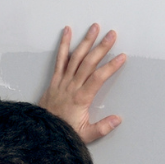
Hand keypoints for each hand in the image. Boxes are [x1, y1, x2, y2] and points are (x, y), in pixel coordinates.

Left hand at [40, 24, 126, 143]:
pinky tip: (67, 31)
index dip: (110, 66)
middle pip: (88, 62)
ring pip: (75, 57)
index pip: (98, 78)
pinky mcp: (55, 79)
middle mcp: (71, 86)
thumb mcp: (86, 135)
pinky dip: (64, 45)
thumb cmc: (64, 133)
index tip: (122, 57)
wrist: (42, 132)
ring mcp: (62, 81)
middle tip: (112, 34)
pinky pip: (59, 59)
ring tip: (95, 28)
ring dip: (86, 41)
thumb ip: (102, 128)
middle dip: (101, 47)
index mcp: (81, 98)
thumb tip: (118, 119)